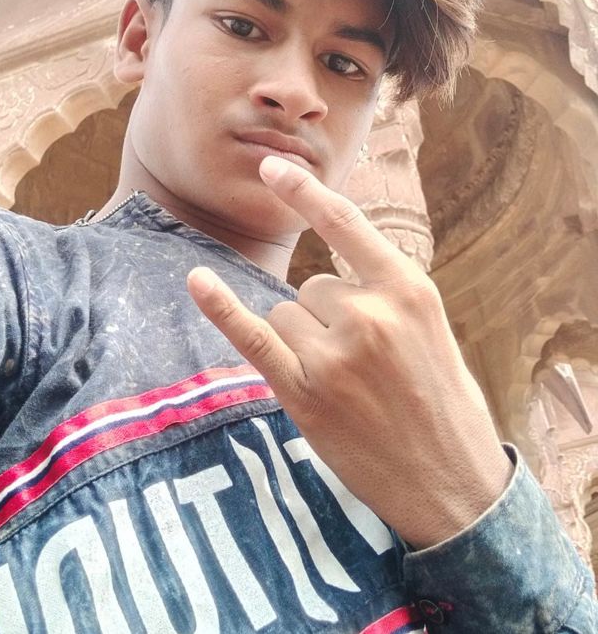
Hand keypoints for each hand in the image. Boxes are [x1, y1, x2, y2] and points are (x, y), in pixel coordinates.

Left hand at [187, 155, 512, 547]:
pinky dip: (222, 307)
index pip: (344, 223)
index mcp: (408, 288)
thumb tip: (325, 274)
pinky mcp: (304, 392)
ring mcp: (334, 354)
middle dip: (326, 316)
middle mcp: (369, 314)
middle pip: (311, 285)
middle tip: (362, 365)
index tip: (271, 167)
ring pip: (287, 313)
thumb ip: (383, 292)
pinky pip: (253, 336)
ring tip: (345, 384)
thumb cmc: (446, 402)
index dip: (304, 191)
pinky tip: (197, 280)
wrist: (453, 484)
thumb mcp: (431, 328)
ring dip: (304, 340)